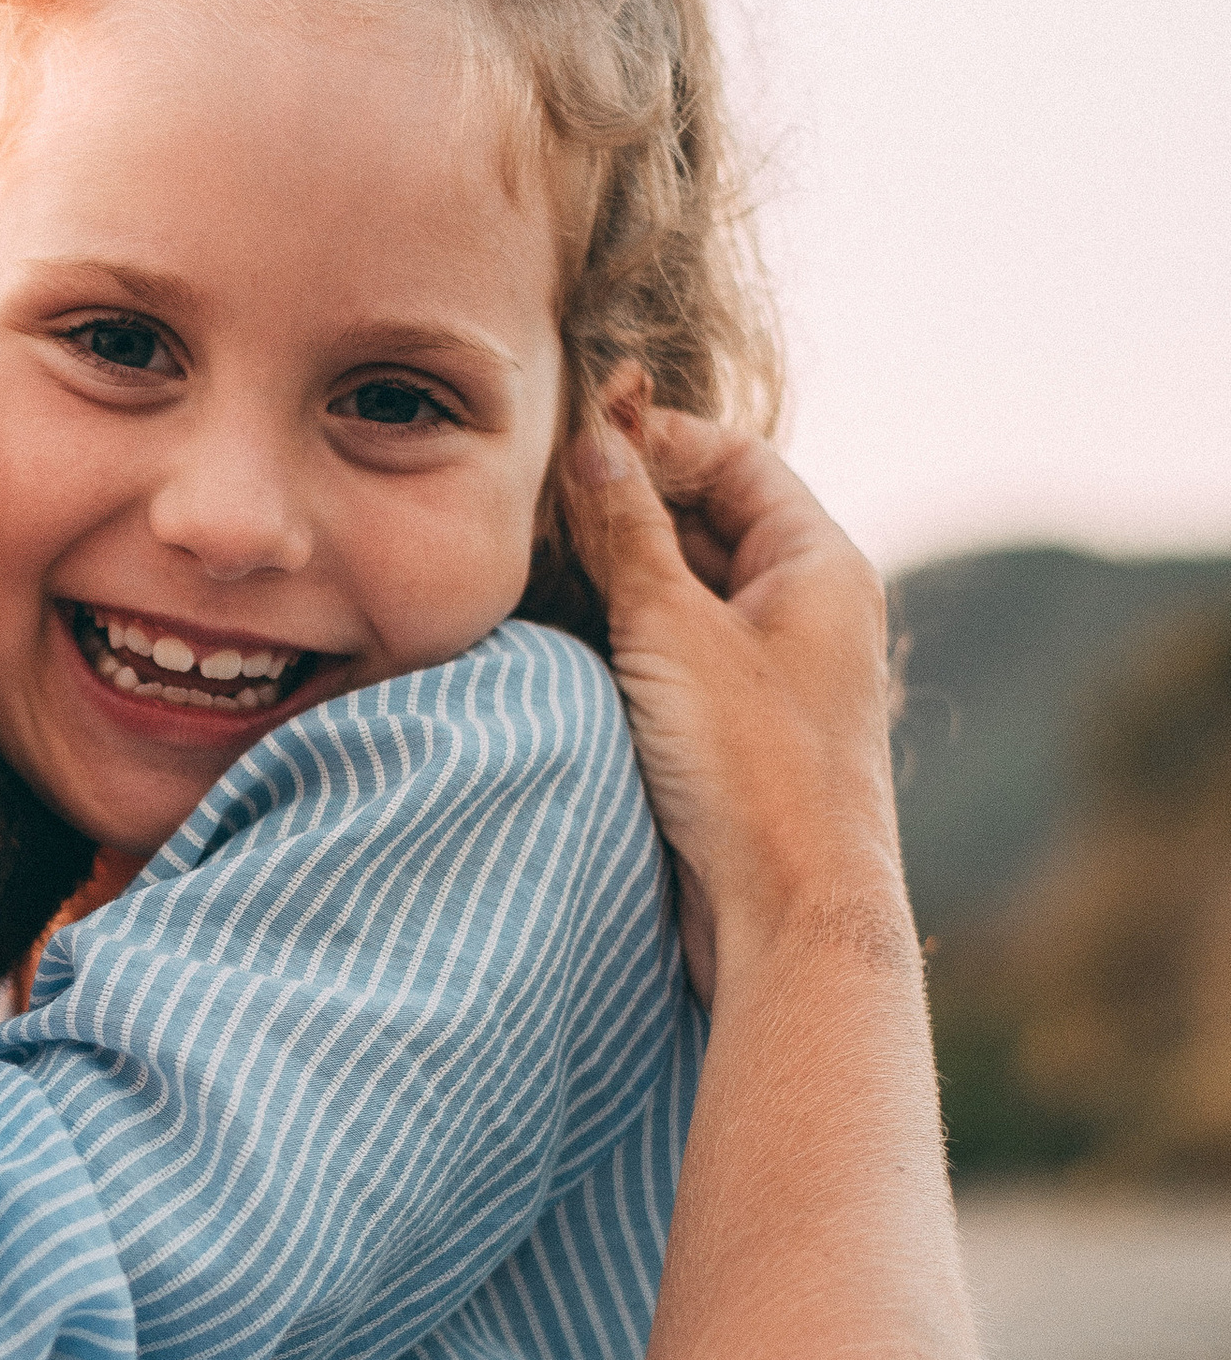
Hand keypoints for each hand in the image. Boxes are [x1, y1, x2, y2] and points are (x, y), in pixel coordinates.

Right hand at [567, 408, 910, 1005]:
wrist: (791, 915)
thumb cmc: (753, 766)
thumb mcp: (671, 628)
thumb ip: (626, 531)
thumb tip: (593, 444)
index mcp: (819, 564)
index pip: (737, 460)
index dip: (658, 444)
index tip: (579, 450)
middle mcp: (807, 611)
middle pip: (710, 525)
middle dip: (627, 514)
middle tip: (540, 513)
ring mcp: (775, 675)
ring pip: (688, 595)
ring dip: (618, 581)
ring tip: (541, 576)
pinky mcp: (742, 733)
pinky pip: (680, 659)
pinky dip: (627, 643)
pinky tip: (567, 649)